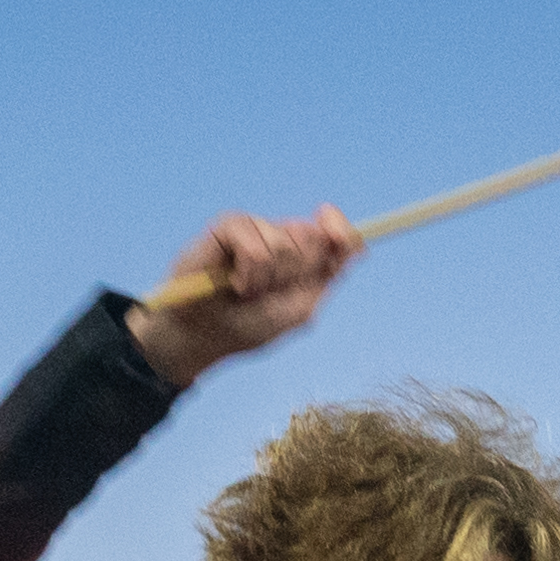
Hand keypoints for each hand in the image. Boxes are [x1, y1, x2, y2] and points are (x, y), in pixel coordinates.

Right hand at [126, 207, 359, 386]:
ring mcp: (255, 229)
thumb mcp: (299, 307)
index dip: (340, 231)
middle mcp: (281, 237)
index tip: (335, 236)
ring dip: (267, 280)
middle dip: (294, 274)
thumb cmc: (249, 325)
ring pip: (285, 242)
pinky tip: (235, 283)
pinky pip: (256, 246)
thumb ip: (328, 275)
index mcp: (303, 257)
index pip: (334, 234)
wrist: (202, 334)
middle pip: (312, 236)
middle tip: (270, 292)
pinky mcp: (229, 226)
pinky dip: (249, 273)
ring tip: (247, 291)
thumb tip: (358, 245)